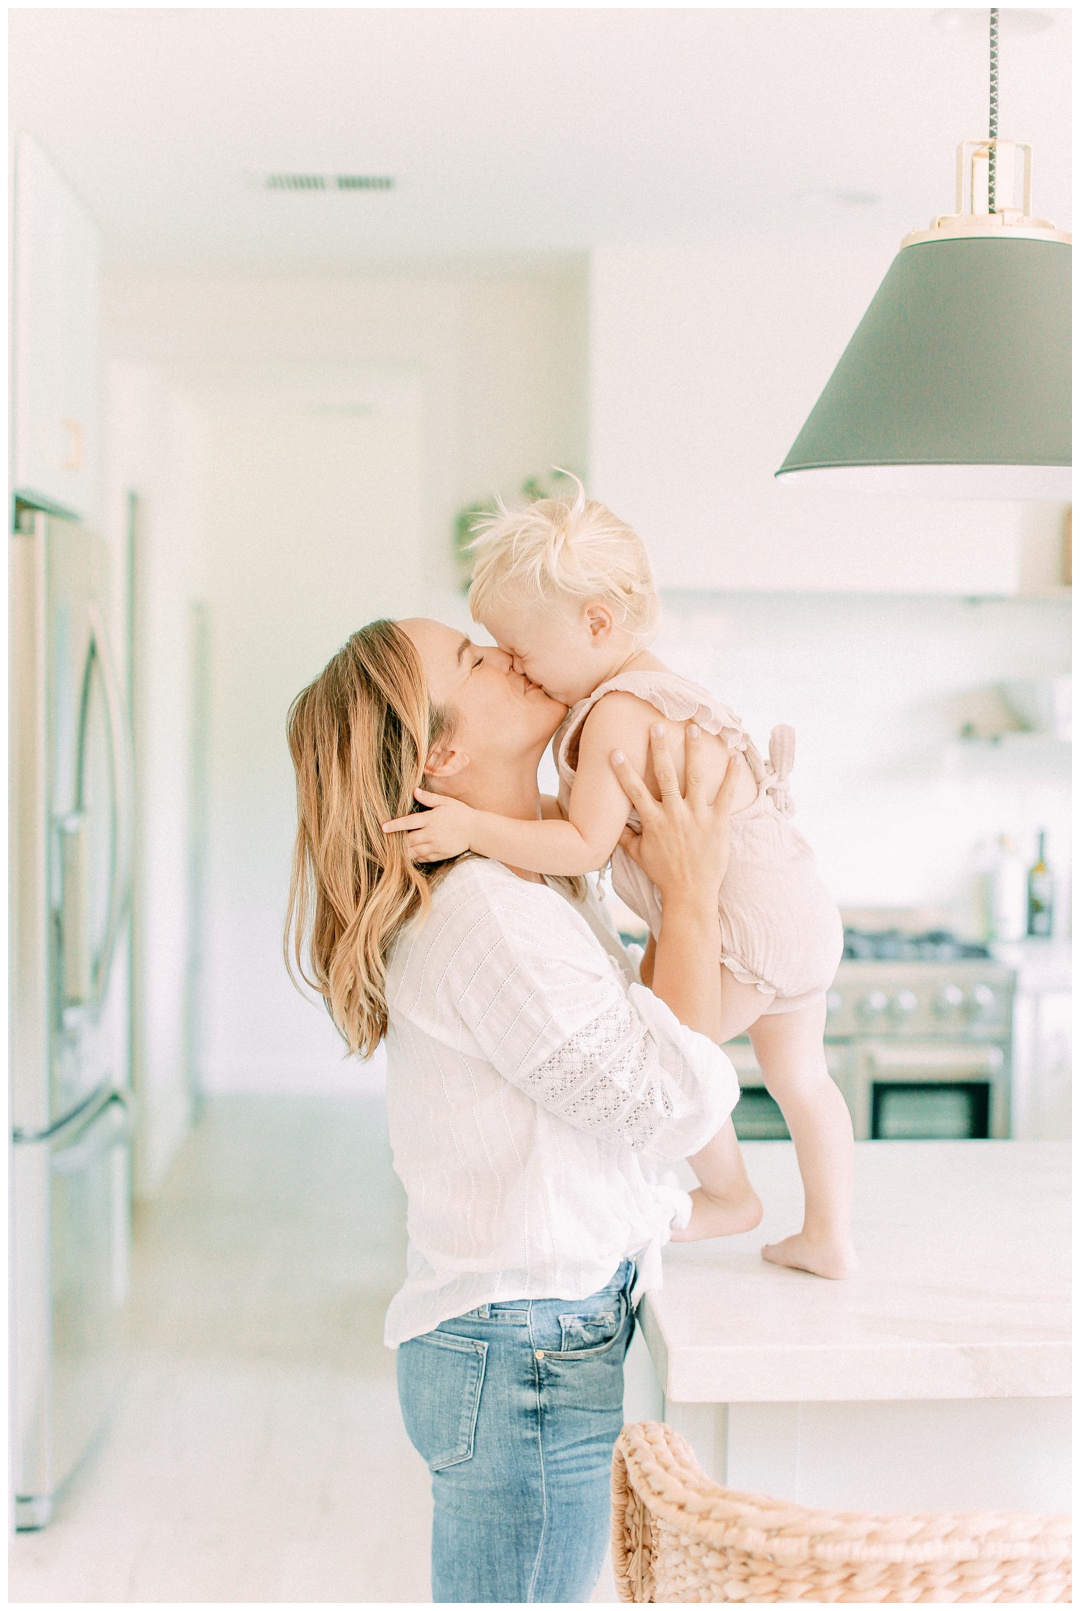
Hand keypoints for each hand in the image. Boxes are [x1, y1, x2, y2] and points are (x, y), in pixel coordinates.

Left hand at [382, 789, 475, 860]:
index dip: (395, 825)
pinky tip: (408, 855)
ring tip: (393, 851)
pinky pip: (423, 858)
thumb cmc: (460, 813)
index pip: (408, 822)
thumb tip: (415, 790)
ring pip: (414, 852)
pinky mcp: (439, 855)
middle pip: (408, 840)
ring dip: (403, 852)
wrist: (476, 830)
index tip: (383, 828)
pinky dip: (414, 858)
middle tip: (385, 842)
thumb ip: (429, 798)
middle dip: (396, 842)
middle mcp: (431, 834)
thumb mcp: (446, 802)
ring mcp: (435, 846)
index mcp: (431, 819)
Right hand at [610, 723, 743, 908]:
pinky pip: (726, 794)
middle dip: (660, 748)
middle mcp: (674, 814)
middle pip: (665, 774)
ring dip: (694, 751)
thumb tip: (610, 826)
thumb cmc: (665, 875)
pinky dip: (731, 775)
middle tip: (656, 726)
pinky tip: (735, 756)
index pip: (634, 790)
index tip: (614, 751)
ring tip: (694, 728)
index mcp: (654, 821)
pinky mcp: (718, 822)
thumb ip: (626, 838)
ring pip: (695, 777)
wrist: (691, 893)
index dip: (623, 770)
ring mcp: (697, 816)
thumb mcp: (639, 856)